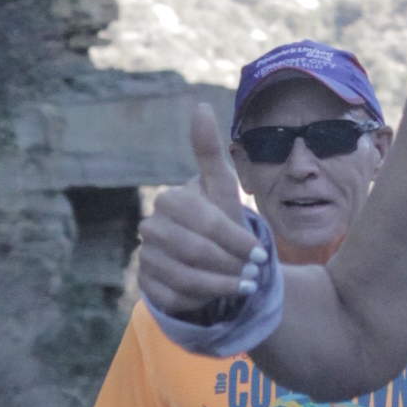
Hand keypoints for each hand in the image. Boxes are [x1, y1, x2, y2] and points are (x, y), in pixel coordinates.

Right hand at [137, 104, 258, 317]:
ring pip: (185, 278)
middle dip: (230, 264)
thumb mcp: (222, 189)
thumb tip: (200, 106)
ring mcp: (145, 258)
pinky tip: (222, 298)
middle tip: (256, 274)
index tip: (261, 254)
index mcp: (169, 200)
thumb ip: (210, 152)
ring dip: (222, 285)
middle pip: (194, 252)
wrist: (207, 258)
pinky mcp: (147, 286)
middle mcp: (150, 228)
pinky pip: (175, 298)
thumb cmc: (218, 220)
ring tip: (247, 287)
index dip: (235, 240)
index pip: (205, 223)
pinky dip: (203, 301)